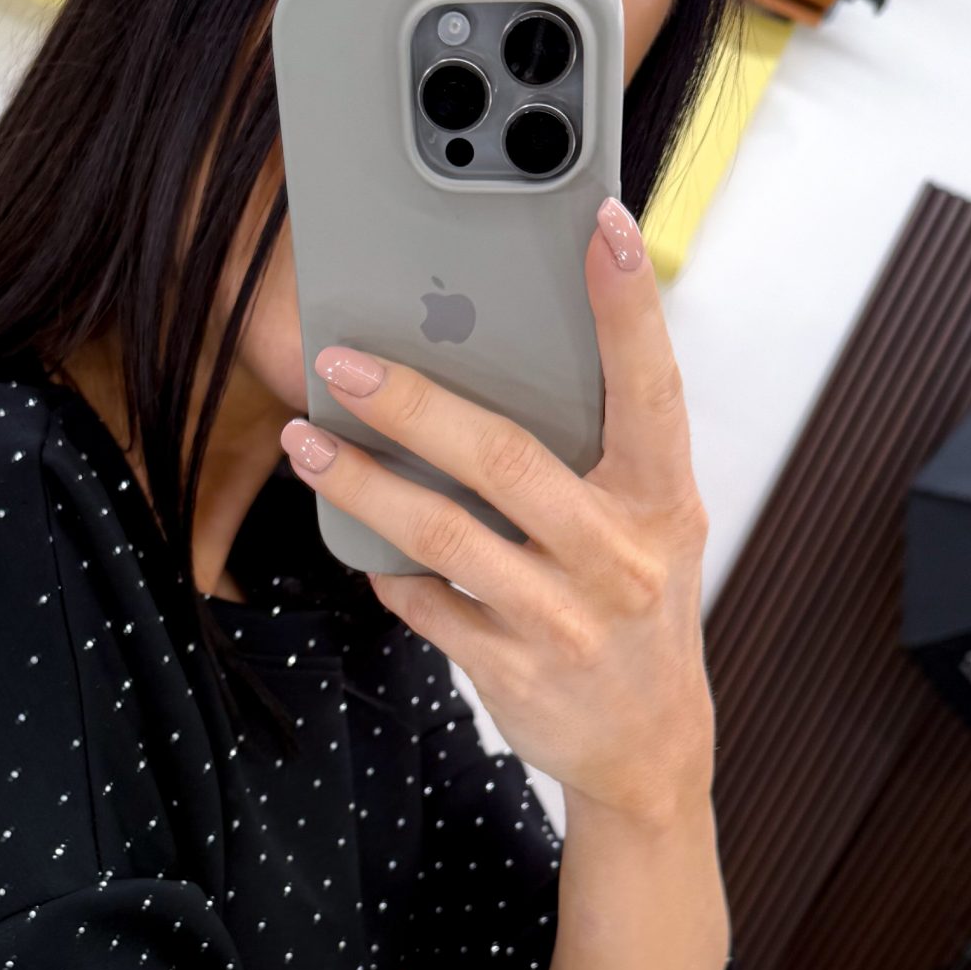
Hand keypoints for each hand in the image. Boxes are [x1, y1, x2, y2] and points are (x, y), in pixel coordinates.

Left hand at [280, 196, 715, 831]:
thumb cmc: (637, 607)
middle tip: (341, 360)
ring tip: (307, 441)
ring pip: (446, 535)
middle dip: (414, 403)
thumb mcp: (654, 525)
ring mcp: (565, 619)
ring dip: (365, 484)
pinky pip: (428, 604)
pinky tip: (358, 539)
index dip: (627, 308)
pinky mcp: (514, 671)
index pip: (651, 387)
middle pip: (506, 459)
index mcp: (663, 498)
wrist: (648, 745)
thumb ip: (603, 452)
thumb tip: (503, 357)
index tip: (600, 225)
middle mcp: (620, 556)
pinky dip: (387, 569)